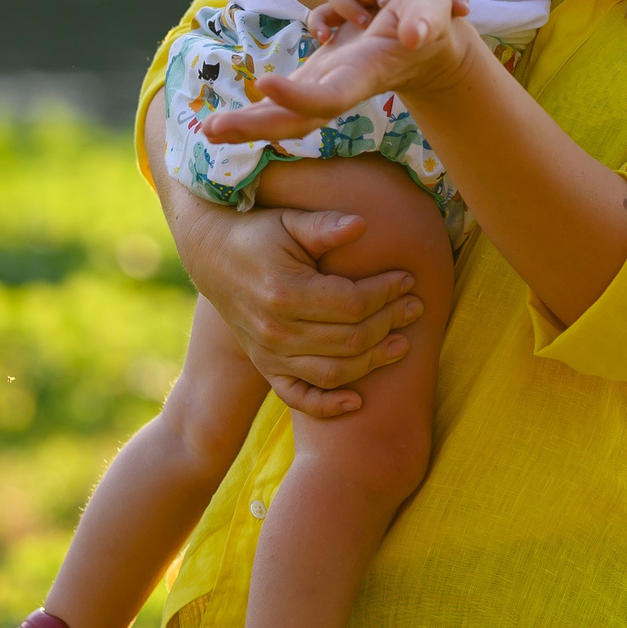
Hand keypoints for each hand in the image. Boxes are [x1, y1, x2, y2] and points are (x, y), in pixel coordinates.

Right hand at [160, 184, 422, 416]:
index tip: (408, 279)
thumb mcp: (289, 221)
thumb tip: (363, 224)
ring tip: (403, 345)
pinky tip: (357, 402)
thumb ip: (325, 225)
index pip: (352, 303)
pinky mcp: (266, 366)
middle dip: (389, 324)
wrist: (212, 257)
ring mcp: (270, 354)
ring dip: (373, 362)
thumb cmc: (258, 234)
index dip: (386, 293)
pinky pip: (298, 396)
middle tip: (415, 307)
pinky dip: (327, 406)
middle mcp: (277, 330)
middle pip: (350, 339)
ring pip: (333, 372)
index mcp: (285, 292)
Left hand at [207, 0, 476, 142]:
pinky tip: (257, 94)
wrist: (425, 32)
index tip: (266, 84)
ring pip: (279, 107)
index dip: (299, 95)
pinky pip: (280, 89)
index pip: (330, 97)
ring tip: (215, 128)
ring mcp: (324, 79)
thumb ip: (424, 23)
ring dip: (251, 117)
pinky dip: (263, 97)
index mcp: (365, 74)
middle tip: (211, 131)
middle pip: (296, 117)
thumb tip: (412, 35)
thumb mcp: (432, 12)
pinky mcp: (315, 71)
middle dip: (255, 126)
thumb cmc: (428, 19)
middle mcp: (341, 83)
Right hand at [307, 0, 472, 43]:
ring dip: (344, 6)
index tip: (386, 1)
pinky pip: (320, 15)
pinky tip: (325, 39)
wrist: (416, 27)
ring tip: (362, 27)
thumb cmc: (430, 6)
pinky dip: (318, 24)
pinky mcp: (339, 19)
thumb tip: (463, 7)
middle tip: (374, 12)